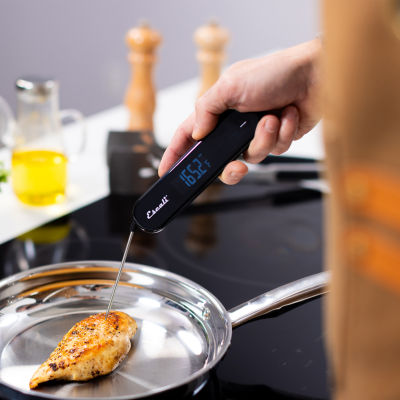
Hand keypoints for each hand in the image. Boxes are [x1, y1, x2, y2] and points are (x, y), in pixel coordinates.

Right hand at [158, 38, 321, 183]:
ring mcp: (255, 134)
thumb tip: (196, 133)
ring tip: (271, 119)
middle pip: (220, 159)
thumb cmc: (274, 73)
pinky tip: (287, 116)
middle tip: (236, 167)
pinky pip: (274, 151)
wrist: (315, 76)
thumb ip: (207, 109)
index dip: (176, 154)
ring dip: (263, 139)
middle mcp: (234, 125)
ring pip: (252, 157)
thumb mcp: (230, 85)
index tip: (166, 171)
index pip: (188, 135)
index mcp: (217, 110)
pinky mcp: (277, 139)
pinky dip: (282, 134)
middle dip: (230, 168)